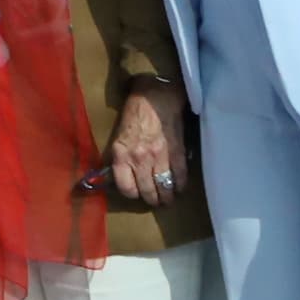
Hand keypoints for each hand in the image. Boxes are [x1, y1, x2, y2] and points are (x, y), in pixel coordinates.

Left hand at [102, 84, 182, 205]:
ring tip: (168, 199)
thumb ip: (122, 156)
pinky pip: (179, 176)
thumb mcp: (119, 136)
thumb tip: (125, 174)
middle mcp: (139, 159)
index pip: (125, 187)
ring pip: (163, 187)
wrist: (156, 98)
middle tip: (156, 202)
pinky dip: (180, 186)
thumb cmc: (135, 114)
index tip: (136, 194)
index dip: (132, 194)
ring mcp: (159, 157)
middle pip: (146, 190)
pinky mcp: (176, 153)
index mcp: (121, 155)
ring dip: (166, 197)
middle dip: (152, 200)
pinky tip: (179, 188)